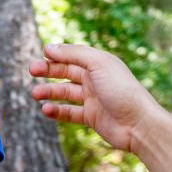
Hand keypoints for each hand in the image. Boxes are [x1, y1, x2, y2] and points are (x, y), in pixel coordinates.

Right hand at [30, 43, 162, 154]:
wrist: (139, 124)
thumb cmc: (122, 90)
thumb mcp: (98, 64)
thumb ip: (74, 54)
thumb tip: (50, 47)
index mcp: (100, 63)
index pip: (74, 55)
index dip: (58, 54)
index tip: (41, 54)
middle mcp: (96, 79)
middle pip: (67, 72)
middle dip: (49, 71)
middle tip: (31, 71)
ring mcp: (94, 98)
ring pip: (66, 92)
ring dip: (50, 92)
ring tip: (35, 94)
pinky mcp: (93, 117)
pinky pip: (70, 112)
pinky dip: (57, 111)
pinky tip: (45, 110)